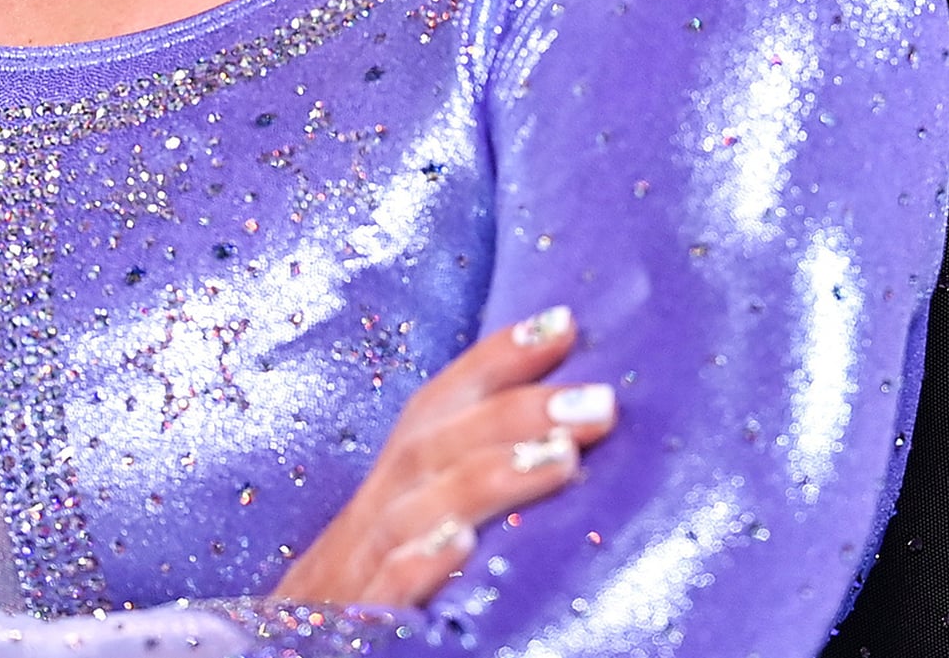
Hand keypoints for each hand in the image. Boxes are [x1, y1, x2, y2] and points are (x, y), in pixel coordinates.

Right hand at [276, 303, 619, 607]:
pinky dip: (417, 566)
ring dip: (487, 478)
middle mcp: (365, 523)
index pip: (435, 409)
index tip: (563, 323)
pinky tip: (462, 546)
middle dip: (515, 413)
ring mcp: (351, 576)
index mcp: (384, 495)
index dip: (493, 361)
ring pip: (409, 513)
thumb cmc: (360, 605)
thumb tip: (558, 448)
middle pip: (430, 448)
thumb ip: (456, 491)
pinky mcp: (349, 631)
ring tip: (561, 458)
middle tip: (600, 402)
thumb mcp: (403, 538)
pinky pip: (378, 595)